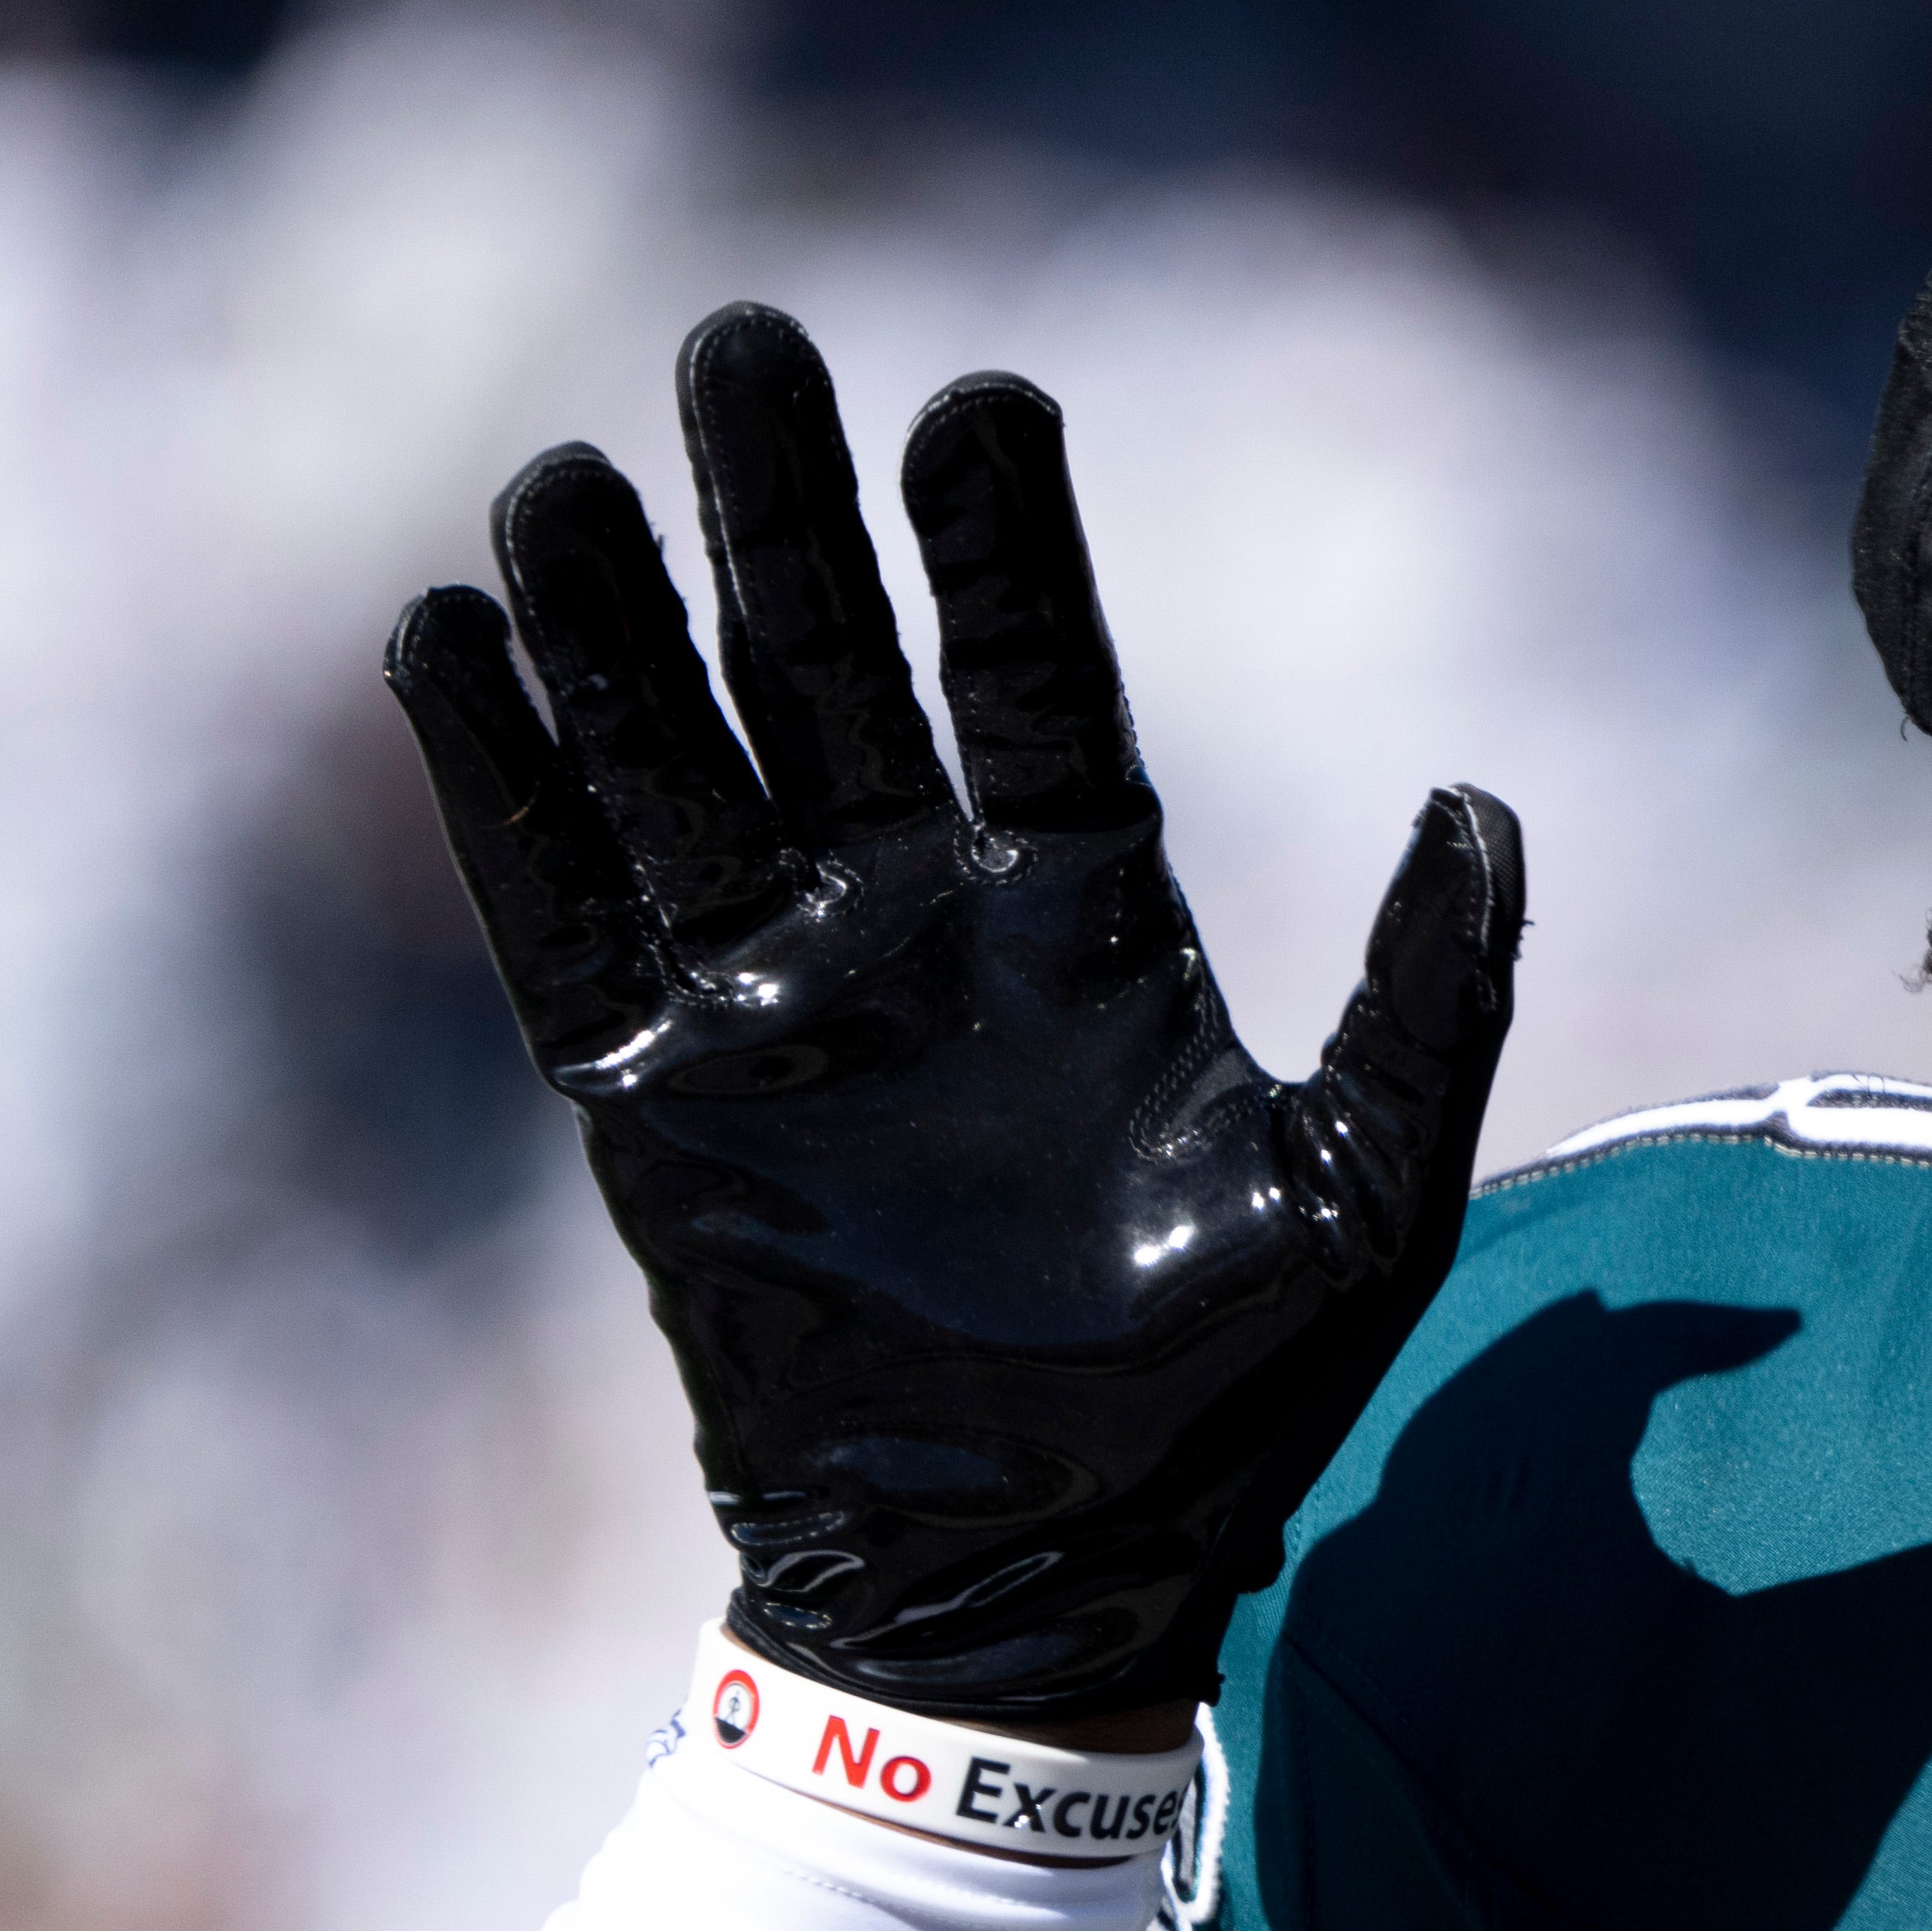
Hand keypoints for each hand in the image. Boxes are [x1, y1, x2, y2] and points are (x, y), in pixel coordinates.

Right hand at [387, 303, 1522, 1724]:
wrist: (1045, 1590)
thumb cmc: (1227, 1417)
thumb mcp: (1372, 1199)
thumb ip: (1434, 1002)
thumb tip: (1486, 806)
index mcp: (1084, 929)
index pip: (1034, 686)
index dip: (1004, 550)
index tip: (982, 398)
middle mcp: (916, 932)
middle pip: (830, 674)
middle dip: (782, 515)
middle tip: (742, 340)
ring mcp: (776, 1005)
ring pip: (676, 760)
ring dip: (616, 616)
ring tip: (566, 471)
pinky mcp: (655, 1096)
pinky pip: (559, 911)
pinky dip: (498, 785)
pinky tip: (444, 638)